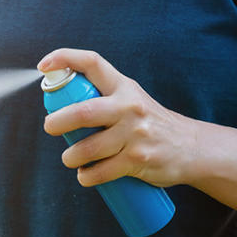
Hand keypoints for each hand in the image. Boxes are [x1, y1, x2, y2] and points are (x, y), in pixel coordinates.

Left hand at [38, 49, 198, 187]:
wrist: (191, 147)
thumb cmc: (151, 123)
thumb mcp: (132, 100)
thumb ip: (103, 97)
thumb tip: (60, 104)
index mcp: (124, 87)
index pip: (92, 62)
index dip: (64, 58)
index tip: (44, 65)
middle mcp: (129, 107)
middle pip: (82, 112)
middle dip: (57, 122)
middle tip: (50, 127)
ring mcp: (134, 134)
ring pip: (87, 148)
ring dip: (70, 157)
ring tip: (71, 158)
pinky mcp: (137, 160)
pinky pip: (100, 172)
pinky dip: (86, 177)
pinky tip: (85, 175)